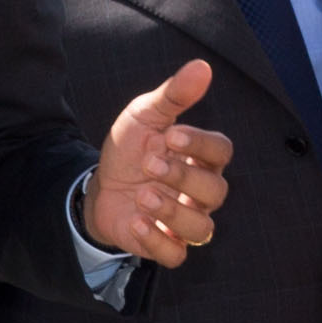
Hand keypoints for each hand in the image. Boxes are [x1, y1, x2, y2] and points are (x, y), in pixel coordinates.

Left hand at [81, 60, 232, 264]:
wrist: (98, 185)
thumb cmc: (131, 149)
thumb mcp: (144, 115)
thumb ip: (174, 95)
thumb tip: (202, 66)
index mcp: (201, 158)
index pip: (222, 152)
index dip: (200, 144)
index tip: (170, 135)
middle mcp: (200, 192)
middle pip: (216, 191)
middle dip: (183, 177)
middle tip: (149, 165)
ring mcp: (184, 221)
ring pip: (202, 228)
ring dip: (171, 212)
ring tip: (142, 196)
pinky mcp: (165, 245)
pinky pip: (177, 255)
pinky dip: (157, 241)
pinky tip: (136, 221)